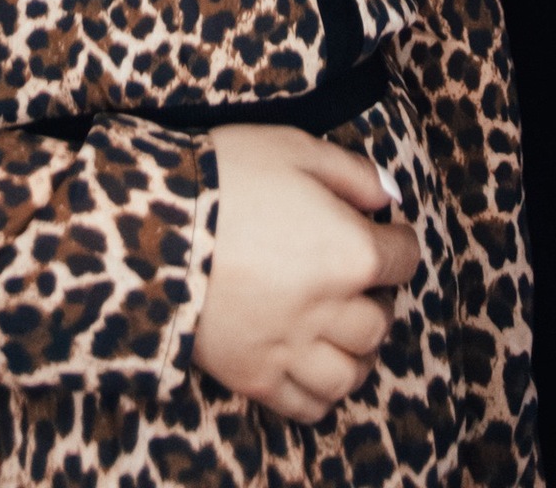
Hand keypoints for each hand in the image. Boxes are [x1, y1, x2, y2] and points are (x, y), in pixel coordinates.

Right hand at [191, 126, 418, 423]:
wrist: (151, 223)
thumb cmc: (225, 175)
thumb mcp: (293, 148)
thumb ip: (350, 172)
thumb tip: (386, 194)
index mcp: (350, 252)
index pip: (404, 259)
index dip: (398, 241)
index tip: (386, 233)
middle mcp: (331, 310)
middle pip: (378, 322)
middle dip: (376, 299)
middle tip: (358, 281)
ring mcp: (292, 350)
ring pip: (350, 374)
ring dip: (354, 353)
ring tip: (339, 331)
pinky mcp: (254, 376)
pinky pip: (307, 406)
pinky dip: (319, 393)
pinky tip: (308, 365)